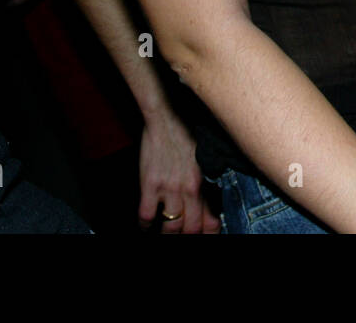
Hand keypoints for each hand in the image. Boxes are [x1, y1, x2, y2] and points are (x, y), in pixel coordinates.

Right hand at [138, 111, 219, 233]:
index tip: (205, 235)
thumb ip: (205, 181)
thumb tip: (209, 200)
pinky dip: (145, 225)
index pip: (210, 220)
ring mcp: (169, 188)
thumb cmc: (186, 133)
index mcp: (203, 183)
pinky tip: (146, 225)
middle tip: (183, 235)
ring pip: (171, 226)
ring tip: (165, 232)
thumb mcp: (202, 159)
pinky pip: (146, 215)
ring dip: (168, 233)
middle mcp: (189, 190)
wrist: (168, 117)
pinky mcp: (150, 184)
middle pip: (191, 228)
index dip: (208, 233)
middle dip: (188, 237)